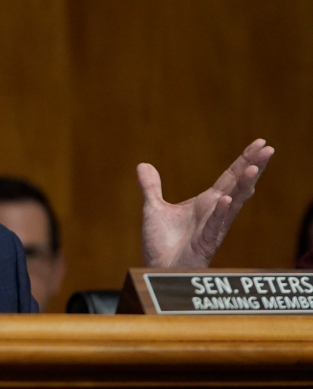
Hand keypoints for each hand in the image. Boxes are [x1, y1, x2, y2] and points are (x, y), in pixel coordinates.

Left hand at [139, 139, 273, 268]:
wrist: (157, 269)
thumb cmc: (162, 244)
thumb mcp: (153, 208)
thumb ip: (151, 187)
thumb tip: (143, 165)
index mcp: (206, 203)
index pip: (229, 177)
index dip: (244, 160)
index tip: (260, 142)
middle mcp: (215, 213)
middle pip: (238, 185)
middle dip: (253, 167)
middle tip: (268, 148)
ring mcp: (213, 228)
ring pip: (233, 203)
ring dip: (243, 186)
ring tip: (253, 168)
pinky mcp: (205, 243)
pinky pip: (215, 226)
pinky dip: (220, 213)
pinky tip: (226, 200)